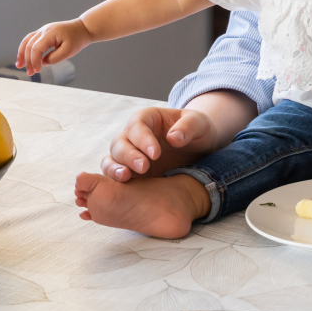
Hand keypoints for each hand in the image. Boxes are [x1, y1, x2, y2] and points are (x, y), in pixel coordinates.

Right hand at [17, 19, 92, 75]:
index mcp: (50, 33)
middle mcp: (43, 30)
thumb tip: (43, 62)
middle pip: (29, 45)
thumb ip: (55, 58)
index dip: (34, 61)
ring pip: (27, 41)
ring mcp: (42, 30)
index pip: (36, 48)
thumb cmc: (77, 38)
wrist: (83, 28)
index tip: (37, 70)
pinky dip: (26, 49)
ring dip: (22, 54)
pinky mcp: (43, 33)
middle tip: (30, 73)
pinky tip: (24, 57)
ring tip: (19, 65)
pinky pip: (30, 40)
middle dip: (28, 60)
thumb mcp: (69, 51)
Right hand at [100, 106, 218, 181]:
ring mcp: (129, 154)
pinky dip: (115, 182)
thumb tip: (173, 138)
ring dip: (115, 168)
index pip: (137, 125)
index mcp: (147, 119)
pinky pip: (115, 176)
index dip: (143, 139)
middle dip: (128, 155)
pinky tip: (124, 191)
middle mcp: (133, 136)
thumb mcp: (199, 123)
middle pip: (119, 142)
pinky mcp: (130, 172)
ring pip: (112, 159)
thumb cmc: (198, 130)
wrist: (199, 149)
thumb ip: (188, 127)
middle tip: (144, 167)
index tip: (155, 153)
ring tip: (126, 178)